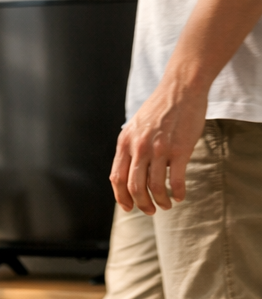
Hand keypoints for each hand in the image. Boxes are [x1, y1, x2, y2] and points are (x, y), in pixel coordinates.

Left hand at [109, 76, 207, 213]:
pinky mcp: (180, 149)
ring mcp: (159, 149)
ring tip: (166, 205)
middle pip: (134, 187)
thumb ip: (130, 149)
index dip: (122, 198)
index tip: (129, 207)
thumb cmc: (159, 109)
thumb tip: (129, 174)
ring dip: (160, 201)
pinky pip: (176, 179)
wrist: (181, 87)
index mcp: (125, 143)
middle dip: (141, 204)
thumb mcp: (135, 127)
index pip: (117, 179)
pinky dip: (177, 192)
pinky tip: (180, 197)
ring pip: (154, 187)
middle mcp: (139, 148)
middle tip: (150, 210)